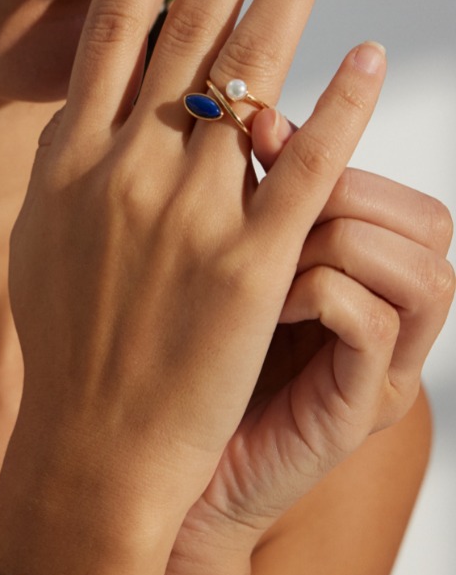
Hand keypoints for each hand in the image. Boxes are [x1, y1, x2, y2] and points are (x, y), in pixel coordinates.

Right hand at [8, 0, 385, 534]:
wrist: (91, 447)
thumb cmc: (65, 346)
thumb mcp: (42, 236)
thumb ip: (70, 162)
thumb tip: (89, 103)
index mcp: (70, 157)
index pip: (112, 31)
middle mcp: (125, 169)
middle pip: (187, 33)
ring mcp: (187, 214)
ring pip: (246, 80)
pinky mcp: (248, 265)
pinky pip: (302, 169)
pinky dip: (338, 109)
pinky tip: (365, 55)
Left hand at [181, 119, 454, 544]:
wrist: (147, 470)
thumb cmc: (177, 356)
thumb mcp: (216, 260)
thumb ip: (244, 192)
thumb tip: (249, 104)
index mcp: (359, 277)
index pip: (398, 192)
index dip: (338, 148)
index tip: (260, 127)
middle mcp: (389, 321)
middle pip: (428, 221)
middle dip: (344, 193)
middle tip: (268, 204)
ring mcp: (382, 368)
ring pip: (419, 268)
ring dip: (336, 244)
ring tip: (267, 259)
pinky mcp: (360, 410)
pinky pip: (376, 322)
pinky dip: (322, 293)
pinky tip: (264, 299)